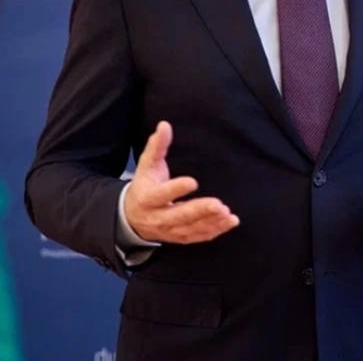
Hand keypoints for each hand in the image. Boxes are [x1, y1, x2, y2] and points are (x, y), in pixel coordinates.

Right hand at [125, 121, 239, 243]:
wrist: (133, 218)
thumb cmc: (145, 185)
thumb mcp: (147, 165)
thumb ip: (157, 146)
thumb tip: (164, 125)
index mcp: (148, 197)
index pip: (161, 194)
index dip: (176, 189)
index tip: (193, 181)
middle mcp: (158, 217)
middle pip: (179, 216)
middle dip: (199, 211)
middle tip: (218, 204)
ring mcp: (170, 230)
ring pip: (191, 229)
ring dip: (210, 222)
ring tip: (227, 213)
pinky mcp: (180, 237)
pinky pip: (198, 236)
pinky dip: (215, 231)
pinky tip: (230, 222)